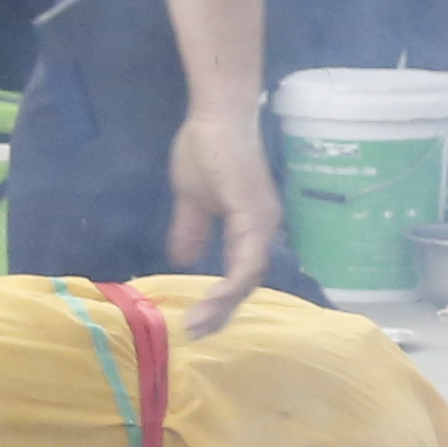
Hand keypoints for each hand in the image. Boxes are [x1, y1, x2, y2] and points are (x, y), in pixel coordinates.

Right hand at [166, 101, 279, 310]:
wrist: (215, 114)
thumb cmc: (206, 148)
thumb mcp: (193, 199)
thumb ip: (191, 229)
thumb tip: (183, 260)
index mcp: (252, 226)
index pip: (242, 274)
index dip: (223, 300)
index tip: (199, 321)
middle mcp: (264, 228)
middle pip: (249, 282)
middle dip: (223, 311)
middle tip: (198, 333)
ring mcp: (262, 221)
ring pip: (249, 276)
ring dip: (225, 303)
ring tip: (200, 324)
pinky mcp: (254, 213)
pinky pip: (247, 259)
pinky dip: (232, 283)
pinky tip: (214, 300)